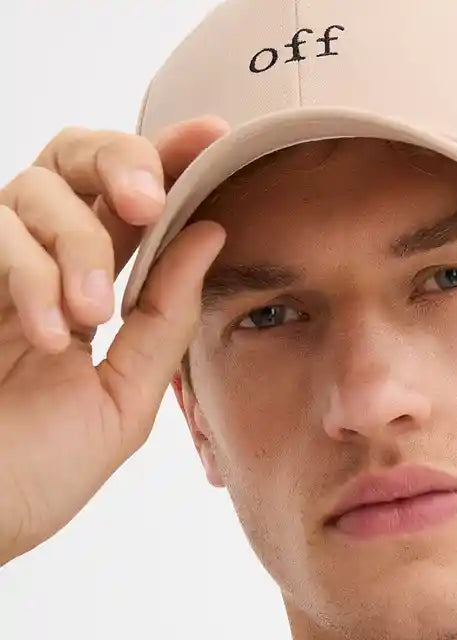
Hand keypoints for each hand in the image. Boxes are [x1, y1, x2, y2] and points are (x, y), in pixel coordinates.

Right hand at [0, 117, 229, 565]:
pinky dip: (29, 273)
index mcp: (83, 291)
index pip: (126, 205)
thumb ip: (164, 319)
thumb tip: (211, 235)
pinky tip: (48, 334)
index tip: (215, 137)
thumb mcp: (124, 398)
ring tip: (88, 315)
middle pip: (72, 158)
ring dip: (75, 243)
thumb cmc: (36, 473)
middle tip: (147, 202)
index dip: (166, 160)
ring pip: (33, 188)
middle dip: (120, 161)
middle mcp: (33, 265)